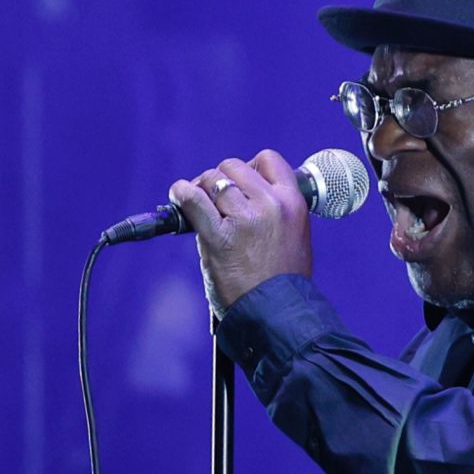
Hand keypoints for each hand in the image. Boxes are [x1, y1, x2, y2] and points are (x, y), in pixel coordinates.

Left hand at [168, 149, 313, 316]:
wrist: (278, 313)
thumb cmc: (284, 281)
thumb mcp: (296, 235)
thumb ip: (277, 211)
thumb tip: (247, 194)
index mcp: (293, 202)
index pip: (268, 160)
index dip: (249, 166)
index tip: (239, 181)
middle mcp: (270, 204)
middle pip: (234, 167)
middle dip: (220, 178)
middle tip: (212, 196)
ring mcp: (245, 219)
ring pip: (213, 180)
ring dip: (201, 188)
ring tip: (196, 203)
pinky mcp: (219, 236)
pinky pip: (194, 201)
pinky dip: (182, 194)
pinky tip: (178, 195)